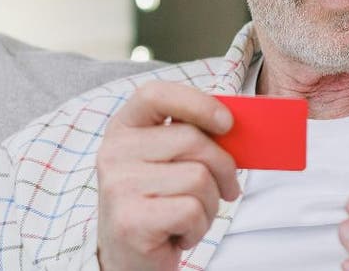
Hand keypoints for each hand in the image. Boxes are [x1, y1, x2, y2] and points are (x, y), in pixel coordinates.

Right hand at [95, 81, 240, 270]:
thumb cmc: (160, 203)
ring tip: (191, 215)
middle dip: (223, 168)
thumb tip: (235, 125)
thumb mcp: (170, 162)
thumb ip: (193, 137)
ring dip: (210, 203)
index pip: (155, 94)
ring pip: (198, 178)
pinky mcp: (130, 220)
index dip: (196, 102)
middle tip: (227, 188)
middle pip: (192, 140)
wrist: (130, 258)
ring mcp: (118, 186)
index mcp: (123, 128)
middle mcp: (114, 152)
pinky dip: (199, 227)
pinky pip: (192, 210)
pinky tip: (179, 233)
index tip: (226, 122)